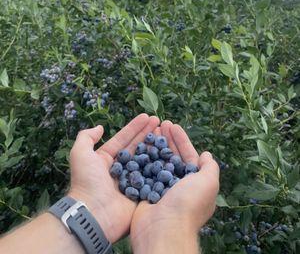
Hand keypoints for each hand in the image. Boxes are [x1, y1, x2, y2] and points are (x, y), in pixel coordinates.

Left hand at [68, 113, 159, 242]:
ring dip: (157, 147)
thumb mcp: (80, 154)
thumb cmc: (87, 182)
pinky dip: (162, 167)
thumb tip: (100, 127)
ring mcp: (132, 182)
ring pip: (147, 160)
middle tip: (161, 122)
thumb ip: (86, 137)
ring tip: (167, 133)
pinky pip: (154, 178)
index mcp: (107, 160)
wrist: (94, 213)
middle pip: (137, 147)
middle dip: (148, 133)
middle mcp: (121, 170)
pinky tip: (171, 154)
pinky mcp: (141, 194)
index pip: (124, 139)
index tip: (147, 116)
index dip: (135, 127)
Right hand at [130, 121, 219, 252]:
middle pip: (171, 157)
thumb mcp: (208, 183)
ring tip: (149, 131)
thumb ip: (210, 168)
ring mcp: (161, 190)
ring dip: (154, 146)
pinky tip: (138, 147)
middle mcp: (178, 186)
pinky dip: (141, 160)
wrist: (162, 229)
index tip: (173, 125)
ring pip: (157, 162)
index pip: (188, 156)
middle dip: (167, 139)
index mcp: (194, 184)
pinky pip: (143, 173)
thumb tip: (206, 155)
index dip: (182, 140)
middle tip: (160, 123)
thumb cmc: (187, 205)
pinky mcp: (145, 194)